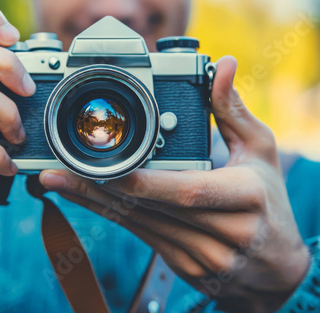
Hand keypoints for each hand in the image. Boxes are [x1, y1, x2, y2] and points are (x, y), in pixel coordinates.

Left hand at [40, 57, 309, 312]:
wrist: (278, 268)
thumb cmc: (269, 201)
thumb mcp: (261, 151)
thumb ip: (234, 110)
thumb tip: (224, 66)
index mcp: (244, 197)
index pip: (185, 190)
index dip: (140, 181)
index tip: (103, 164)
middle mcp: (222, 233)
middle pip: (149, 209)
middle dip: (99, 189)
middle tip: (58, 171)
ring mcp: (202, 256)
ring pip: (137, 225)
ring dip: (95, 203)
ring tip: (58, 183)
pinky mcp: (185, 266)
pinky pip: (140, 237)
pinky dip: (110, 216)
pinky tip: (84, 200)